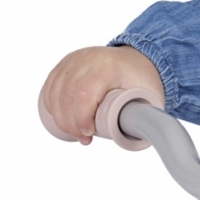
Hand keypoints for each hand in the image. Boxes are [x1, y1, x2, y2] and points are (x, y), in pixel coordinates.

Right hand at [40, 45, 163, 143]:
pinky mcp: (65, 64)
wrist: (136, 59)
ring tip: (76, 133)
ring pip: (55, 92)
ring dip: (61, 118)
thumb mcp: (149, 96)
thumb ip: (145, 118)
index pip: (85, 93)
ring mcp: (73, 60)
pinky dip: (53, 106)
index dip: (82, 118)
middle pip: (67, 95)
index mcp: (108, 66)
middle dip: (70, 123)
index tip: (89, 134)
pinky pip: (51, 87)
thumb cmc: (142, 80)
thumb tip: (137, 141)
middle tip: (84, 139)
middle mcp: (87, 59)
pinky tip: (62, 119)